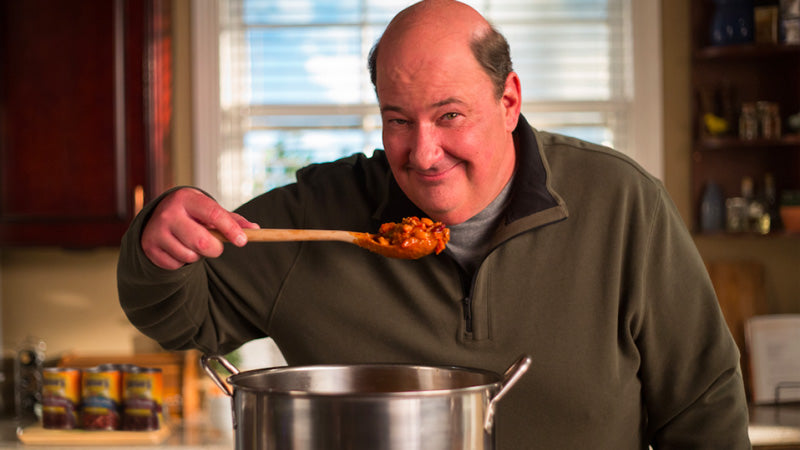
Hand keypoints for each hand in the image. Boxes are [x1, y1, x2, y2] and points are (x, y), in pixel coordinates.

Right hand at [141, 188, 258, 269]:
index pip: (213, 214)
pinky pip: (176, 265)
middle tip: (215, 247)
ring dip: (197, 256)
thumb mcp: (210, 211)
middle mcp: (169, 212)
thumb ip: (232, 220)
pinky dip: (182, 262)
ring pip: (189, 256)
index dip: (230, 229)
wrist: (158, 217)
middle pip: (202, 241)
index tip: (242, 241)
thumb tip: (255, 229)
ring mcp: (156, 230)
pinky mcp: (149, 247)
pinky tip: (177, 249)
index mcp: (187, 198)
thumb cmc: (192, 215)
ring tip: (191, 244)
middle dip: (215, 249)